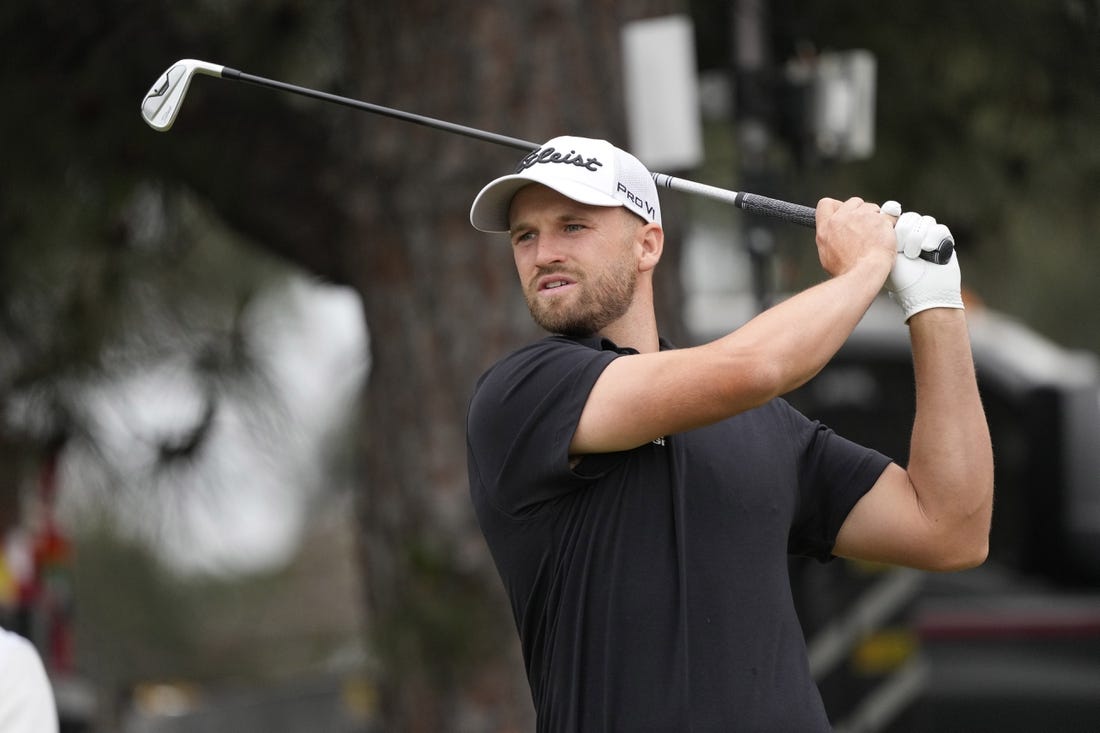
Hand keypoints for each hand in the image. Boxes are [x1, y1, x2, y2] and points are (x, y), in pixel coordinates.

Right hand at [815, 197, 896, 278]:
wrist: (863, 273)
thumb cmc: (847, 270)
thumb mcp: (827, 255)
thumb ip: (830, 239)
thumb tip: (835, 236)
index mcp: (826, 228)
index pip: (826, 204)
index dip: (837, 206)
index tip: (845, 213)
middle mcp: (841, 219)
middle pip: (853, 202)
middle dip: (861, 211)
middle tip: (866, 227)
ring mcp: (861, 217)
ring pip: (872, 208)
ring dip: (876, 218)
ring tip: (877, 236)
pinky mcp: (879, 219)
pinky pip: (889, 216)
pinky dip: (890, 225)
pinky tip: (886, 238)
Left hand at [884, 204, 962, 321]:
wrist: (925, 294)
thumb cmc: (902, 281)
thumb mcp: (886, 259)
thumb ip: (882, 239)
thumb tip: (881, 215)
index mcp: (896, 238)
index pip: (895, 216)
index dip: (893, 213)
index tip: (891, 212)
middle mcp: (912, 236)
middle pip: (910, 217)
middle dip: (905, 232)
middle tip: (905, 251)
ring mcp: (929, 238)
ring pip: (925, 221)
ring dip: (918, 237)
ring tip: (915, 255)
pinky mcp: (944, 241)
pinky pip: (939, 228)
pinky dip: (933, 238)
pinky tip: (929, 249)